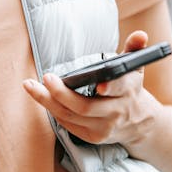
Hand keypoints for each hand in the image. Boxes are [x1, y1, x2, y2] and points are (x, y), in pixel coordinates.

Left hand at [22, 31, 160, 147]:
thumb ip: (135, 49)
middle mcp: (117, 112)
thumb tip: (140, 35)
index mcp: (128, 90)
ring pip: (71, 116)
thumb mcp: (135, 68)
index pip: (120, 88)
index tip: (98, 85)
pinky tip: (42, 97)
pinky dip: (53, 110)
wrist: (139, 122)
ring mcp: (105, 127)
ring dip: (48, 102)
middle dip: (62, 94)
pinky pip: (68, 124)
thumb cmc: (130, 88)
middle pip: (86, 106)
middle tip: (45, 78)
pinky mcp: (94, 137)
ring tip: (30, 86)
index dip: (110, 87)